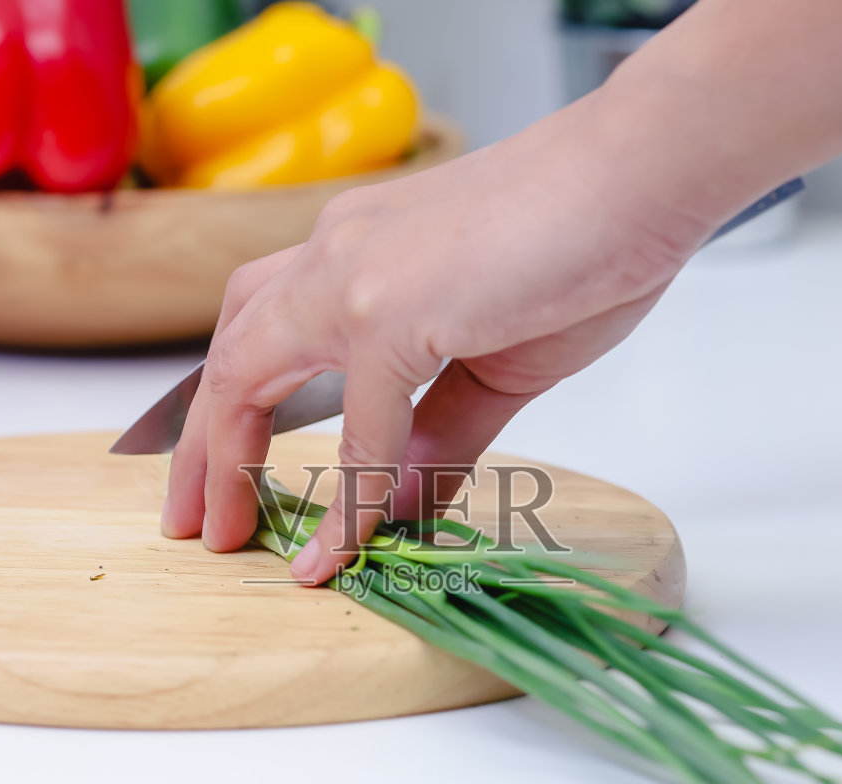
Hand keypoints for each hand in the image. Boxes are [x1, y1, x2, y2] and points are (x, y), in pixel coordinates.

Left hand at [159, 89, 713, 583]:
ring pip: (246, 377)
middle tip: (192, 520)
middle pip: (230, 352)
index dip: (237, 405)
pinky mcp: (390, 312)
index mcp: (355, 247)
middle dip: (199, 441)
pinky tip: (338, 553)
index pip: (264, 328)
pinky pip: (357, 433)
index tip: (228, 470)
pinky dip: (345, 504)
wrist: (649, 173)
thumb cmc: (591, 241)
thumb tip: (395, 505)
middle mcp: (333, 252)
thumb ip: (436, 434)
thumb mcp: (497, 359)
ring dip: (226, 462)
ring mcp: (352, 278)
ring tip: (220, 534)